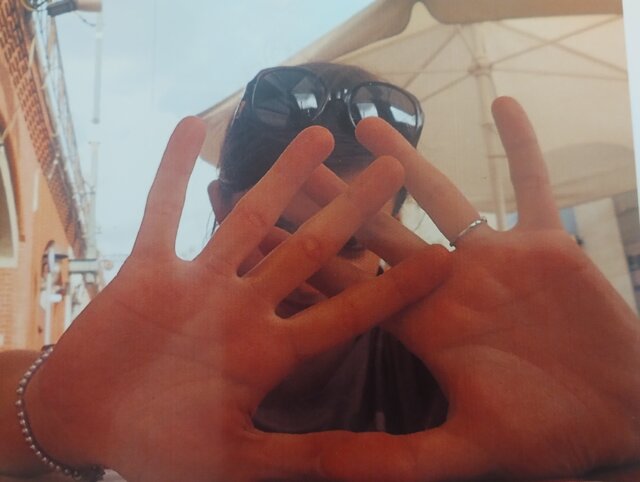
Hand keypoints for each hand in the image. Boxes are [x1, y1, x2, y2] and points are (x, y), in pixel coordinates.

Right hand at [24, 118, 448, 481]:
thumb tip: (381, 462)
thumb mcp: (239, 457)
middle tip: (393, 171)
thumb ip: (307, 455)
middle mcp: (243, 308)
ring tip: (319, 134)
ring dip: (279, 176)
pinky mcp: (148, 268)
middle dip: (350, 211)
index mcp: (270, 351)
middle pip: (308, 250)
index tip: (442, 259)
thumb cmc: (160, 448)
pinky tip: (191, 124)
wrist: (88, 421)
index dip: (393, 289)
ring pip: (247, 218)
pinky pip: (161, 209)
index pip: (344, 312)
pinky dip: (171, 170)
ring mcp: (198, 283)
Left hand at [309, 97, 639, 480]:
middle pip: (378, 231)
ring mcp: (496, 259)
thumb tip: (320, 467)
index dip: (303, 257)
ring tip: (365, 124)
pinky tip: (505, 106)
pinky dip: (522, 147)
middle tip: (289, 165)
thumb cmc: (546, 437)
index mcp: (421, 324)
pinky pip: (532, 184)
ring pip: (442, 197)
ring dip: (406, 160)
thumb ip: (392, 459)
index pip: (348, 283)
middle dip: (335, 199)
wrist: (618, 419)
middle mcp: (448, 284)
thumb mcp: (464, 451)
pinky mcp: (546, 244)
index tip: (261, 228)